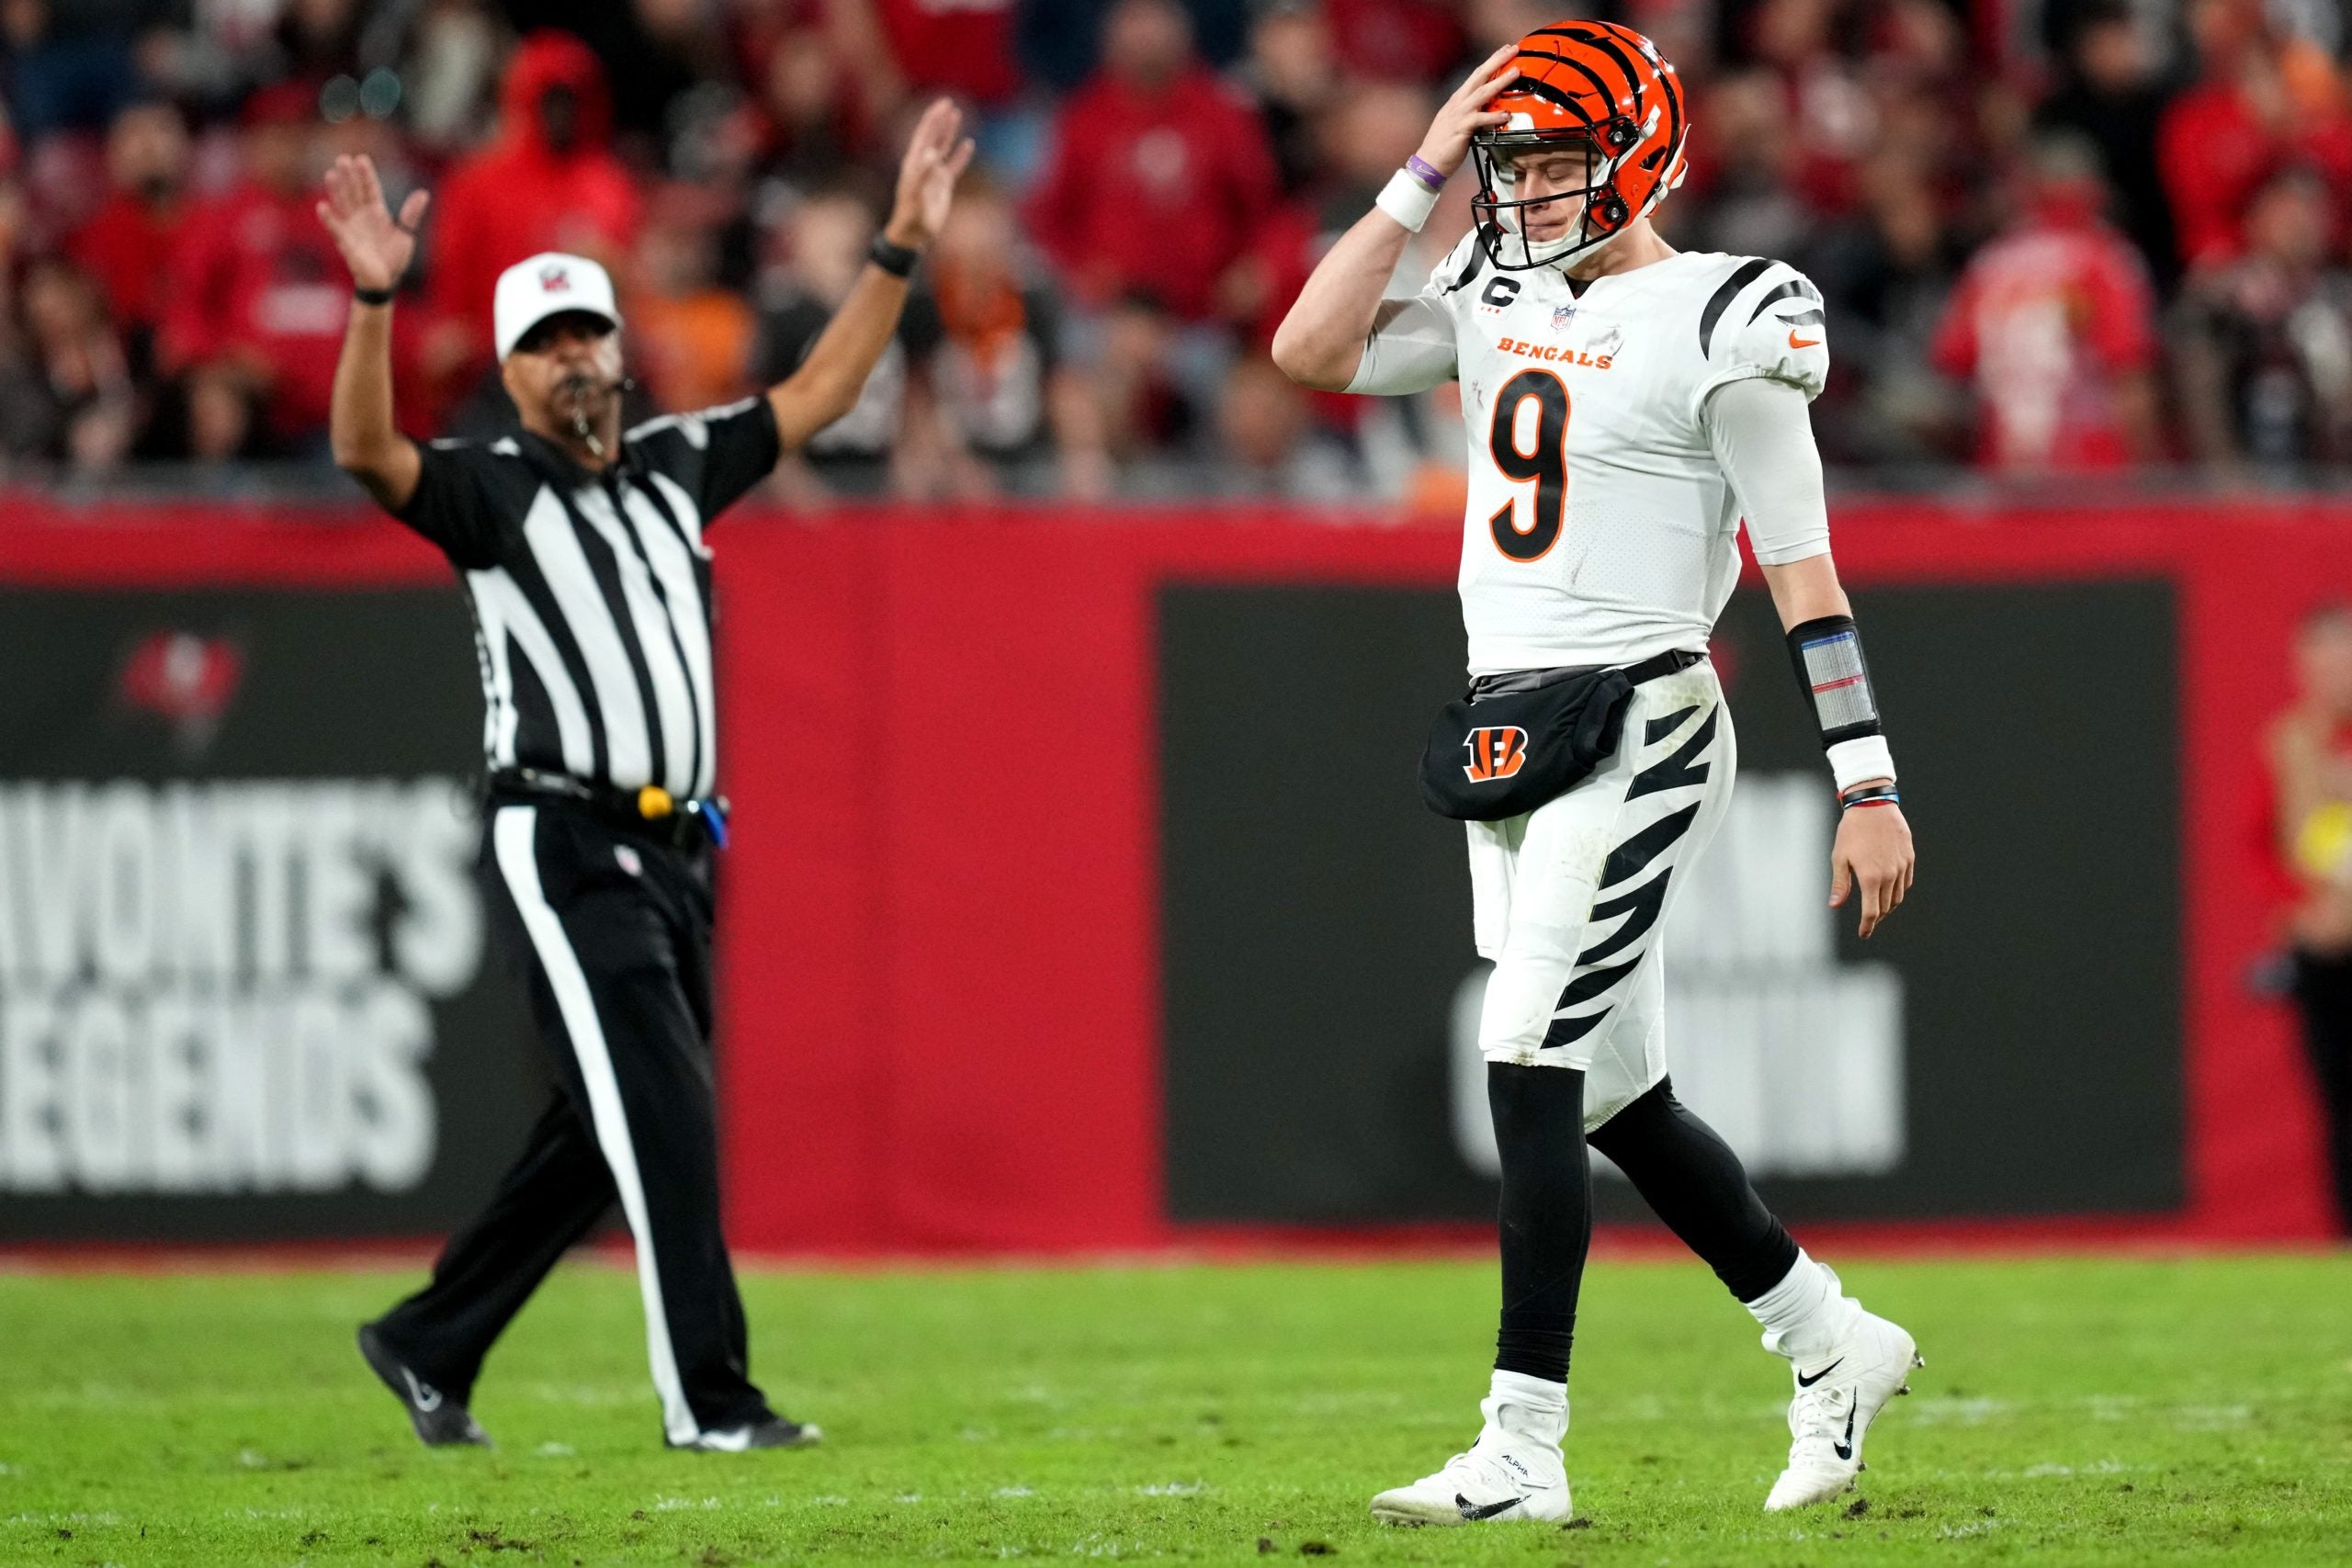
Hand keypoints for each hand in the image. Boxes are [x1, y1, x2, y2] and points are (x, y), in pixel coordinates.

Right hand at [316, 154, 427, 293]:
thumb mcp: (405, 235)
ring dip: (336, 190)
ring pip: (342, 204)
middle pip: (353, 192)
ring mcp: (351, 227)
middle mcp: (361, 216)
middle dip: (348, 176)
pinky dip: (329, 218)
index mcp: (377, 212)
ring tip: (331, 174)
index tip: (361, 159)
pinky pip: (335, 228)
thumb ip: (411, 215)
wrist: (384, 281)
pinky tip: (322, 206)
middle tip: (342, 158)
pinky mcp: (345, 242)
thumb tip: (423, 193)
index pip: (370, 189)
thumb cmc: (394, 258)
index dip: (366, 175)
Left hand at [884, 98, 976, 249]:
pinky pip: (954, 166)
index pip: (924, 135)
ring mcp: (933, 174)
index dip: (932, 119)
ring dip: (949, 131)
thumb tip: (933, 152)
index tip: (942, 105)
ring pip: (943, 147)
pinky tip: (969, 144)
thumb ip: (923, 173)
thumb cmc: (911, 215)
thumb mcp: (916, 194)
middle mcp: (923, 165)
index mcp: (914, 163)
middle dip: (940, 119)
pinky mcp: (943, 185)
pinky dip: (961, 155)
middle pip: (933, 136)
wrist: (913, 234)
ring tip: (957, 115)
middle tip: (949, 102)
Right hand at [1415, 45, 1519, 179]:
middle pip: (1479, 76)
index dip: (1491, 60)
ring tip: (1516, 72)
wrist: (1428, 162)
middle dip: (1497, 60)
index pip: (1477, 74)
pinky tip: (1506, 114)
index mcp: (1458, 99)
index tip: (1505, 49)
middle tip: (1513, 49)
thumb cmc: (1445, 144)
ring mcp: (1459, 114)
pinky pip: (1480, 120)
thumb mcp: (1459, 121)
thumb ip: (1474, 111)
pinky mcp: (1461, 129)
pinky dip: (1493, 116)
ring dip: (1500, 81)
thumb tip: (1491, 106)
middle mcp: (1458, 102)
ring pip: (1482, 93)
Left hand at [1830, 794, 1913, 938]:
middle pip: (1886, 907)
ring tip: (1878, 907)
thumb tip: (1834, 906)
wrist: (1873, 805)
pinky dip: (1899, 891)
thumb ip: (1840, 884)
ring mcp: (1902, 866)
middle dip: (1877, 918)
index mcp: (1871, 878)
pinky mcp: (1909, 857)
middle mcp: (1890, 875)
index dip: (1867, 926)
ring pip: (1898, 896)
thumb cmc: (1851, 831)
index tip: (1863, 934)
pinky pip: (1906, 882)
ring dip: (1889, 906)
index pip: (1872, 912)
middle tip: (1868, 922)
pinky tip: (1890, 890)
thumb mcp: (1839, 858)